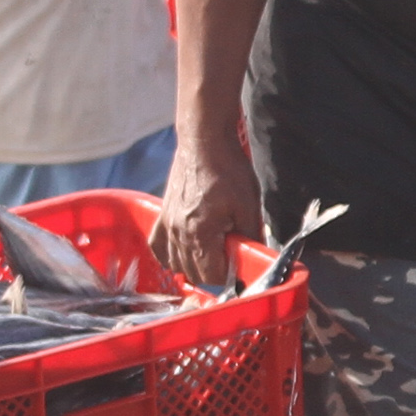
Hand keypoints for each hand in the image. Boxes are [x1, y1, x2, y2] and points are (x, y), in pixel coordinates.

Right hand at [153, 133, 265, 290]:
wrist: (205, 140)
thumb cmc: (229, 168)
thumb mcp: (249, 205)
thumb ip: (251, 237)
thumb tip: (256, 260)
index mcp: (200, 232)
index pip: (211, 275)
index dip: (229, 275)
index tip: (239, 265)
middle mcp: (179, 232)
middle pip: (193, 273)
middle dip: (213, 271)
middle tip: (229, 255)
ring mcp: (167, 223)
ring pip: (175, 263)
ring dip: (193, 265)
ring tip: (211, 251)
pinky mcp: (162, 214)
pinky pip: (158, 247)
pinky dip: (170, 254)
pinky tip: (185, 249)